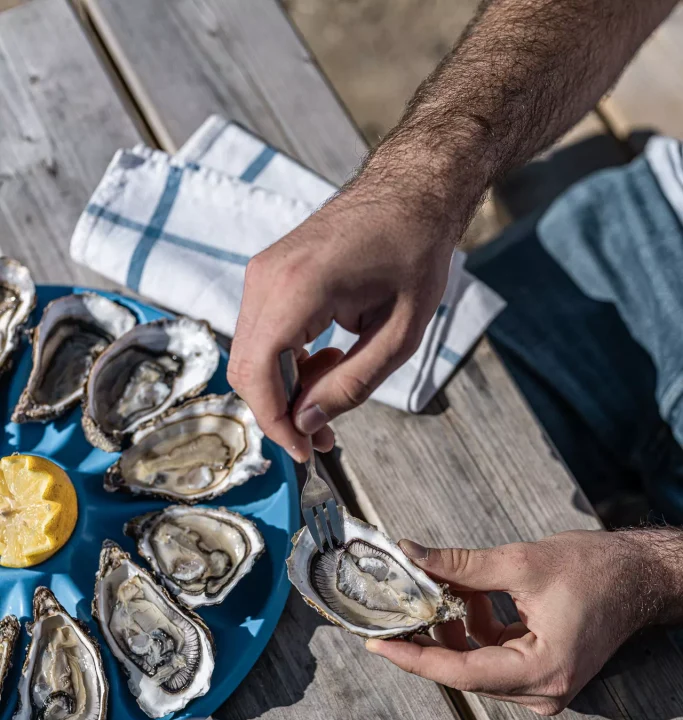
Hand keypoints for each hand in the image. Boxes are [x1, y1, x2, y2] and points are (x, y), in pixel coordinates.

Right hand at [227, 177, 455, 460]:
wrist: (410, 191)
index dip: (277, 423)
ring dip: (287, 389)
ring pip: (253, 355)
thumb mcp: (400, 335)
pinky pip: (263, 335)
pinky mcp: (269, 276)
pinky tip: (330, 361)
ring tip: (335, 394)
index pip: (258, 373)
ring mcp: (263, 273)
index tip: (305, 452)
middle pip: (248, 369)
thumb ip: (353, 384)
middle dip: (281, 412)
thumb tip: (309, 423)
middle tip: (323, 436)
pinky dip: (288, 363)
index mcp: (297, 289)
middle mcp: (266, 278)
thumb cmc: (414, 252)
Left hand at [366, 530, 682, 715]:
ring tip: (437, 591)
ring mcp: (544, 688)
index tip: (378, 645)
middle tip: (395, 611)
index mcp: (543, 672)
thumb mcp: (521, 563)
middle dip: (429, 638)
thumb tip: (411, 555)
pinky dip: (475, 630)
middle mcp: (543, 692)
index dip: (415, 658)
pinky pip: (493, 658)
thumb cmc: (596, 570)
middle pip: (466, 672)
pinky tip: (469, 599)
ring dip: (452, 630)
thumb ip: (460, 565)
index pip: (463, 673)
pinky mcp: (542, 675)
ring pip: (476, 665)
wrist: (640, 576)